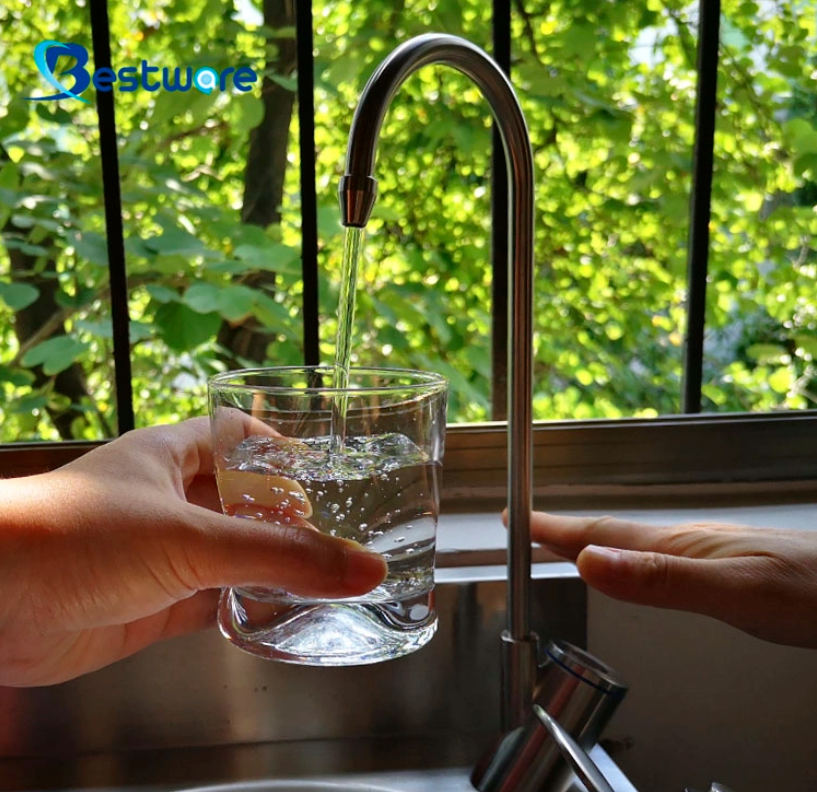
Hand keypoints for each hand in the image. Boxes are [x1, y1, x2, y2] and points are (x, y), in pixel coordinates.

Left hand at [0, 418, 386, 685]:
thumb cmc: (75, 536)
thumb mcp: (191, 538)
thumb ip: (279, 555)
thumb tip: (362, 565)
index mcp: (172, 455)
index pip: (237, 435)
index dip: (280, 445)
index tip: (324, 465)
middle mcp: (168, 500)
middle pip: (242, 499)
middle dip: (287, 515)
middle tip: (341, 530)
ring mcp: (161, 554)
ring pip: (232, 555)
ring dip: (270, 567)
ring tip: (326, 576)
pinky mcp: (152, 604)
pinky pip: (214, 603)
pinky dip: (246, 609)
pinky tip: (280, 616)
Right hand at [528, 511, 816, 647]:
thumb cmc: (816, 588)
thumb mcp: (736, 591)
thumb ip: (662, 580)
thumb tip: (592, 564)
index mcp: (677, 546)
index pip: (600, 533)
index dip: (554, 528)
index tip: (517, 519)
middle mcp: (685, 543)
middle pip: (608, 534)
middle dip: (562, 532)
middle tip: (528, 530)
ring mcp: (703, 551)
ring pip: (631, 545)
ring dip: (591, 542)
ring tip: (566, 546)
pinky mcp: (721, 566)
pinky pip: (655, 557)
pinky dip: (626, 558)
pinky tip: (635, 566)